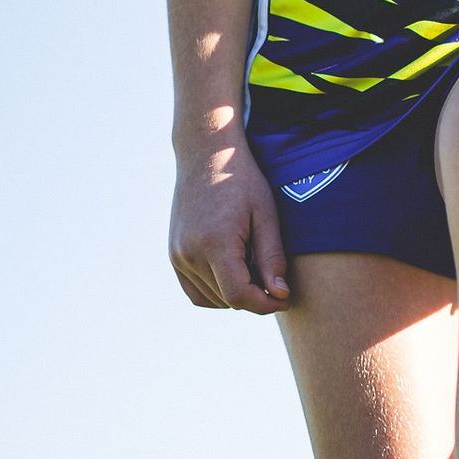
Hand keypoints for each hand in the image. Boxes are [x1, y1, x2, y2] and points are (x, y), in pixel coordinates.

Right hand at [169, 139, 290, 314]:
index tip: (285, 298)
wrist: (205, 155)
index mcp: (214, 243)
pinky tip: (236, 275)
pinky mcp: (174, 254)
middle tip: (276, 281)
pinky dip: (216, 293)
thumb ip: (272, 257)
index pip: (239, 296)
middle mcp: (189, 253)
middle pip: (227, 300)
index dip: (265, 304)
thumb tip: (280, 294)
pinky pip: (195, 291)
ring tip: (256, 271)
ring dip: (236, 296)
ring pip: (211, 299)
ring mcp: (177, 255)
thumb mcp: (266, 215)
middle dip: (255, 298)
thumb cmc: (242, 181)